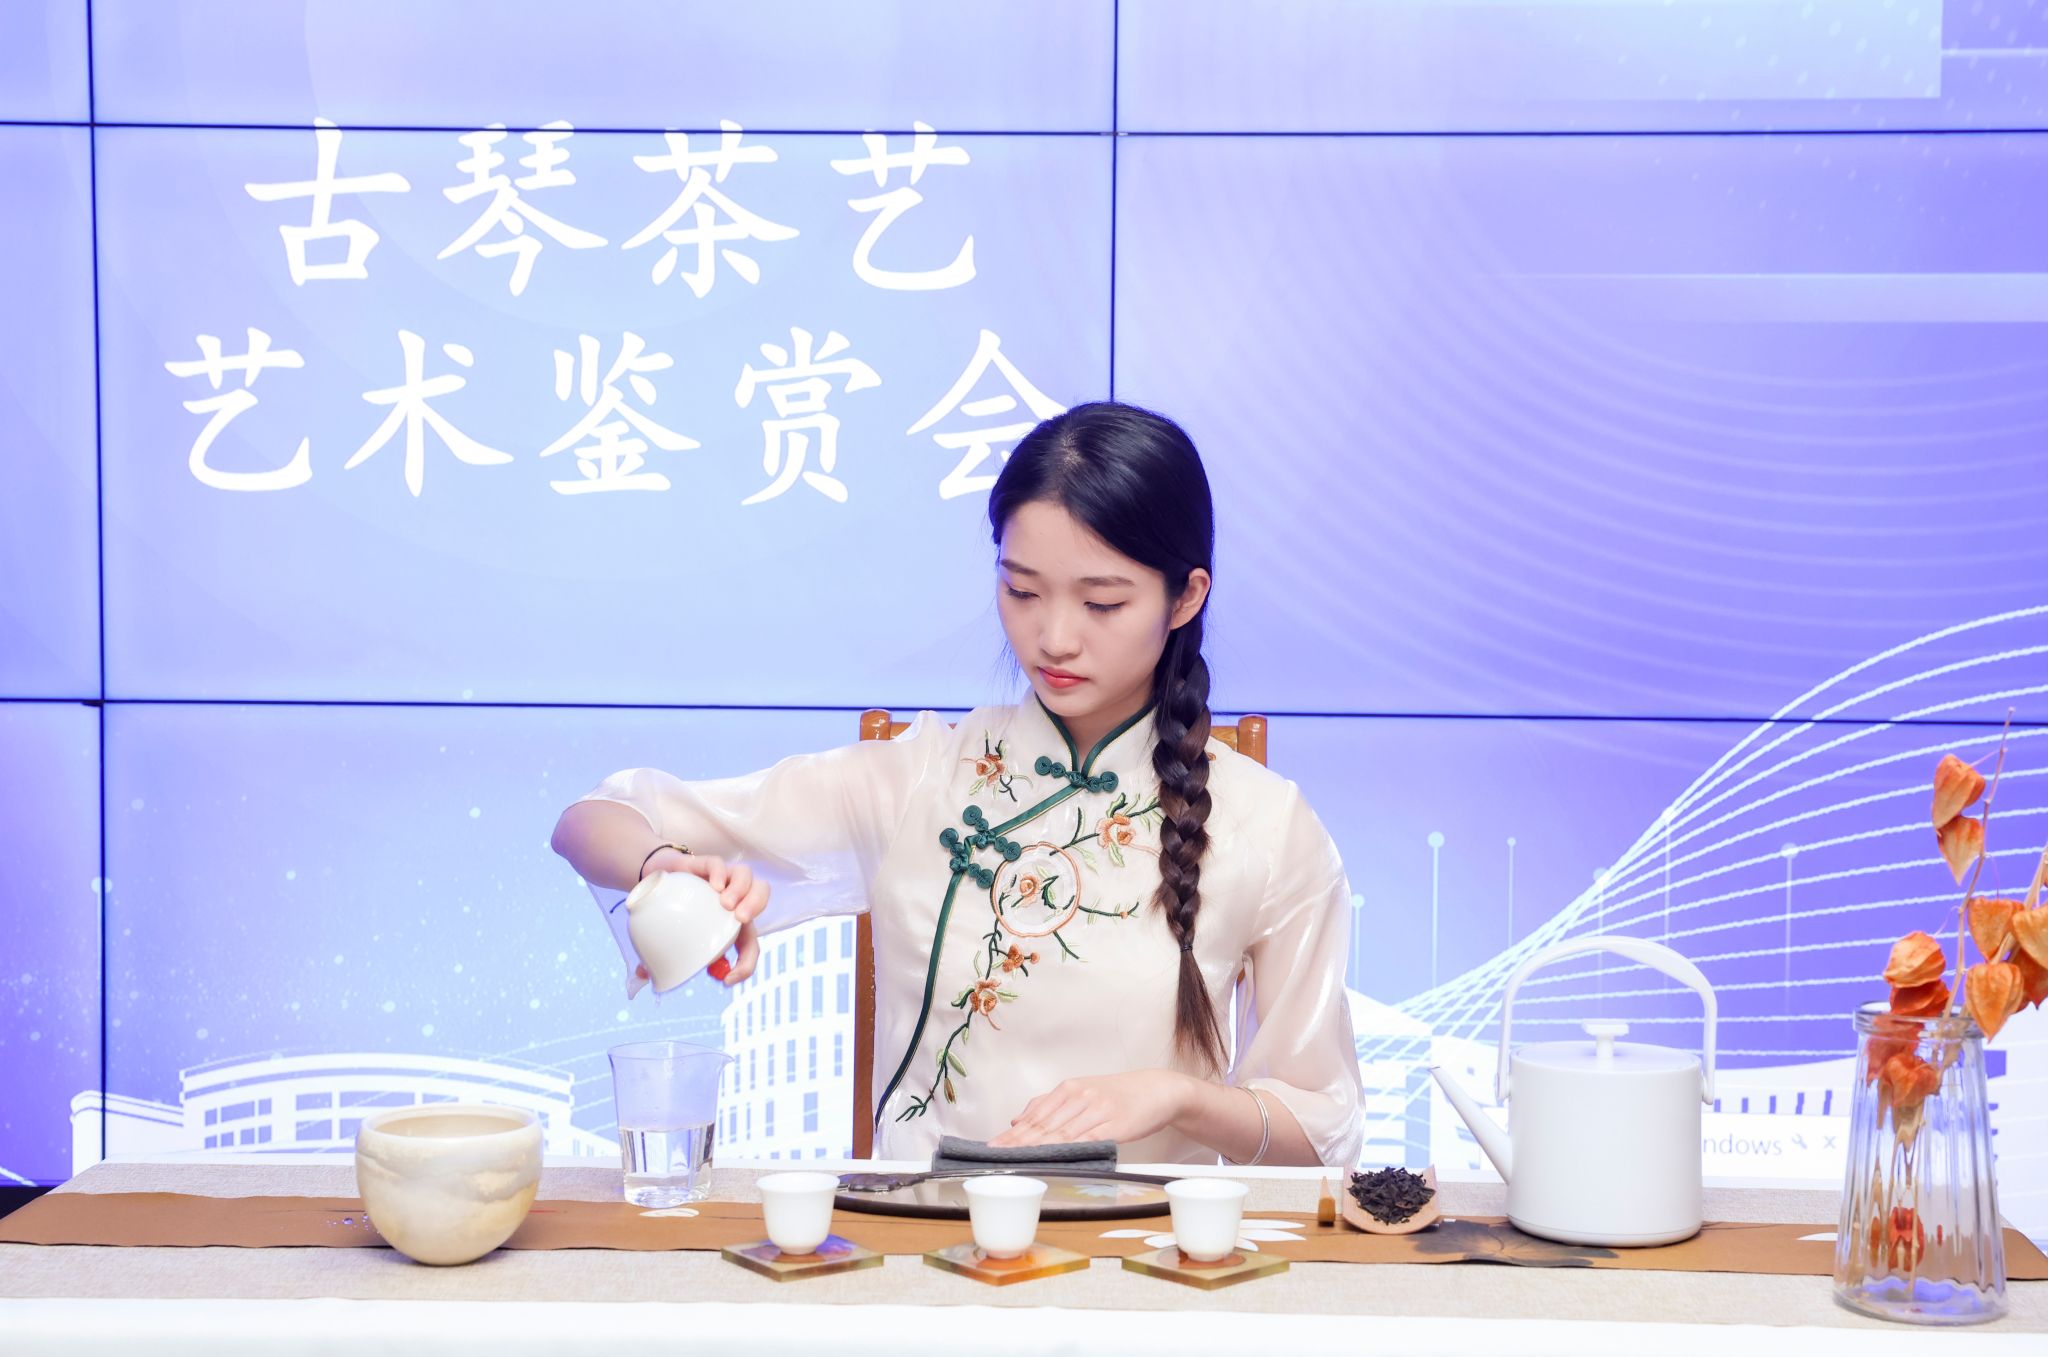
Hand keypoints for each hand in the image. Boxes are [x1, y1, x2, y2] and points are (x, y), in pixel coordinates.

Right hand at [638, 850, 768, 985]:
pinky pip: (720, 864)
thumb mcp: (669, 938)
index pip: (750, 945)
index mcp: (733, 925)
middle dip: (755, 907)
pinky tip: (714, 885)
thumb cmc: (671, 914)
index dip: (746, 963)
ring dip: (742, 890)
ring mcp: (722, 879)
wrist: (657, 881)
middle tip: (740, 920)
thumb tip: (644, 975)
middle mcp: (734, 900)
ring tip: (726, 904)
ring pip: (747, 877)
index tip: (728, 979)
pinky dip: (720, 873)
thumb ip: (660, 959)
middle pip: (760, 897)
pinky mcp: (707, 864)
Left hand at [986, 1070, 1193, 1147]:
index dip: (1012, 1133)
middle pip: (1043, 1124)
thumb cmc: (1117, 1096)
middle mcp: (1079, 1096)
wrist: (1156, 1090)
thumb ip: (1051, 1105)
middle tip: (996, 1156)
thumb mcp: (1082, 1092)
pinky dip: (1069, 1150)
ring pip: (1061, 1133)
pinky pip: (1087, 1139)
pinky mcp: (1114, 1124)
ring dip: (1037, 1148)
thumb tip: (1017, 1119)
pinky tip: (1054, 1158)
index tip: (993, 1147)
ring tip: (1017, 1161)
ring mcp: (1097, 1109)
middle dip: (1017, 1142)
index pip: (1034, 1114)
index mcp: (1068, 1088)